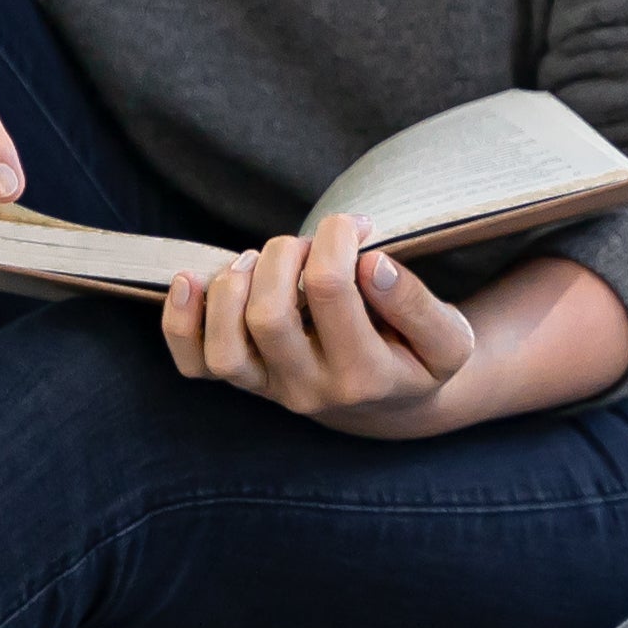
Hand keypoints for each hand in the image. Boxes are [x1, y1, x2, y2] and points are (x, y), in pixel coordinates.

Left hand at [163, 213, 478, 432]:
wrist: (394, 401)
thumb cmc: (420, 355)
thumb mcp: (447, 336)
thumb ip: (416, 302)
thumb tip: (372, 263)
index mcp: (366, 377)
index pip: (331, 289)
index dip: (336, 238)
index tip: (356, 225)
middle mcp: (311, 391)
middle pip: (269, 315)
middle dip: (284, 254)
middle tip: (309, 241)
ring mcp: (272, 390)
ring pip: (225, 347)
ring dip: (235, 284)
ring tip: (265, 259)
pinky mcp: (247, 382)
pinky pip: (195, 364)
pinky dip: (180, 322)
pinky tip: (191, 280)